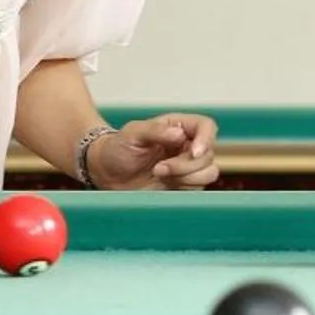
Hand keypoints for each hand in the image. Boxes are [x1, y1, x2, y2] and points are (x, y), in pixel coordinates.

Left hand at [90, 113, 218, 189]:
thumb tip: (179, 134)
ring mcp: (187, 166)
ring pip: (208, 173)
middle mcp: (187, 145)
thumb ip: (155, 130)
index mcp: (178, 126)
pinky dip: (184, 188)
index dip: (206, 139)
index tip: (193, 152)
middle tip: (158, 169)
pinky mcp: (183, 184)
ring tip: (160, 175)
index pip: (206, 127)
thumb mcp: (132, 133)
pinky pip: (198, 188)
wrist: (106, 174)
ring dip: (186, 178)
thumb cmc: (117, 149)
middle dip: (185, 165)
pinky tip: (164, 184)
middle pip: (208, 155)